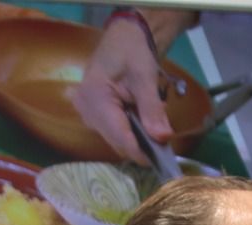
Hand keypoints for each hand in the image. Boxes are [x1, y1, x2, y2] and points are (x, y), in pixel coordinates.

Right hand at [72, 15, 172, 165]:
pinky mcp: (95, 115)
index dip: (142, 152)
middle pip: (118, 141)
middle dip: (143, 144)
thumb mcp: (145, 78)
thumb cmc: (133, 50)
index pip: (119, 137)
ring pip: (118, 139)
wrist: (125, 37)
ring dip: (139, 137)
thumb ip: (152, 110)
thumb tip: (162, 138)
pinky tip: (143, 119)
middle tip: (165, 138)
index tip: (163, 161)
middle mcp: (85, 110)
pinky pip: (116, 132)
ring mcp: (88, 114)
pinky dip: (133, 131)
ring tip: (155, 122)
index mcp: (94, 98)